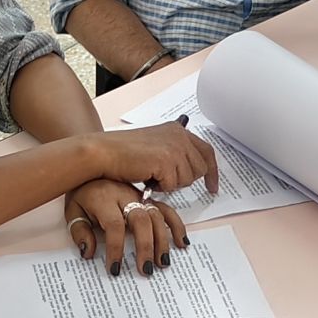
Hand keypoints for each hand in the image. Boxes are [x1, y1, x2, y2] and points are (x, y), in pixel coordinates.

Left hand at [66, 181, 186, 277]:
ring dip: (162, 240)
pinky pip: (166, 210)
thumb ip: (80, 232)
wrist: (92, 164)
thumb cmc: (82, 192)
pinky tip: (182, 242)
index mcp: (104, 199)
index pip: (114, 226)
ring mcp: (139, 197)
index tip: (114, 268)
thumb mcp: (73, 210)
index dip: (116, 248)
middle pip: (141, 220)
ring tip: (162, 263)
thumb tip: (89, 252)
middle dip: (145, 246)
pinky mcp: (148, 199)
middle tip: (145, 270)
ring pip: (156, 217)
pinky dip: (176, 225)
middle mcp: (125, 196)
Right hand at [87, 122, 217, 196]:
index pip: (206, 151)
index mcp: (177, 130)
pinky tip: (147, 177)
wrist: (104, 152)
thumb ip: (175, 153)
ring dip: (170, 183)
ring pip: (187, 179)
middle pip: (200, 169)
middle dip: (184, 180)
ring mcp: (174, 147)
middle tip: (163, 179)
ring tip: (151, 175)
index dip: (212, 172)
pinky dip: (160, 187)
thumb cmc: (124, 153)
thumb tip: (192, 170)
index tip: (213, 187)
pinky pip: (173, 185)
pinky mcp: (166, 160)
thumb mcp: (156, 146)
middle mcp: (179, 136)